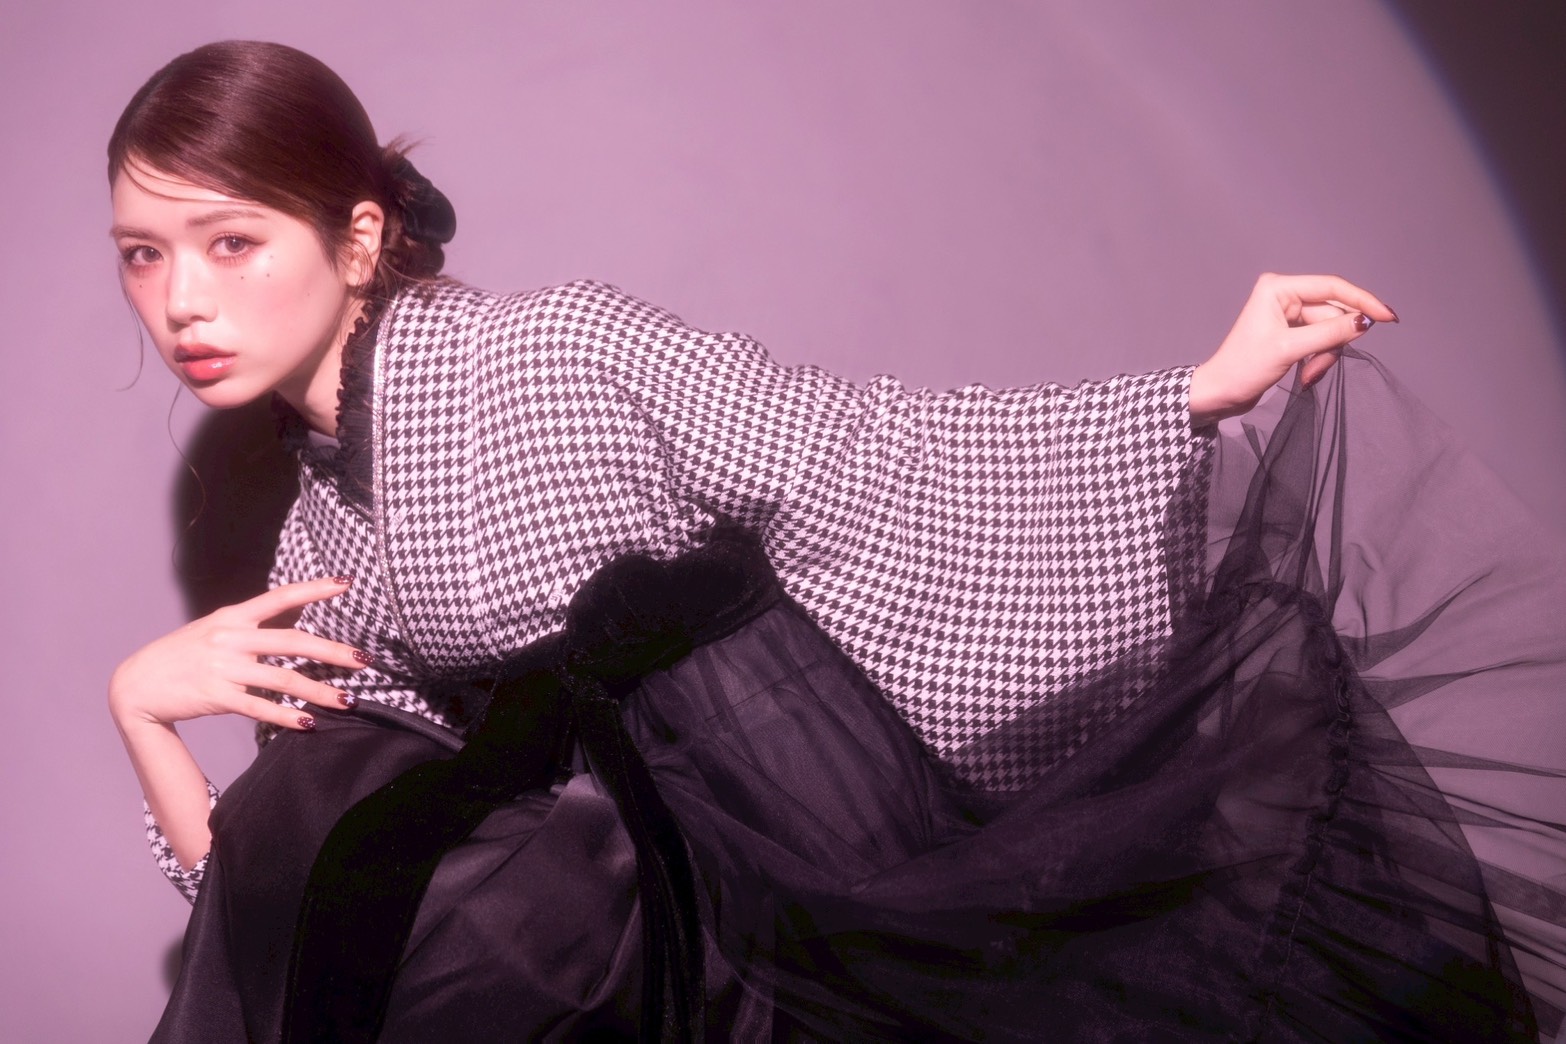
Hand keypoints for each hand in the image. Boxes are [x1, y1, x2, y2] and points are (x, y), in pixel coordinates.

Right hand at [108, 576, 367, 733]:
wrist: (136, 684)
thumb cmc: (181, 656)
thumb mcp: (213, 629)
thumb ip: (249, 626)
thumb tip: (291, 622)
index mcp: (232, 617)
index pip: (280, 597)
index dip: (314, 590)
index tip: (345, 584)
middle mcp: (230, 638)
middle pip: (293, 642)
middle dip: (333, 652)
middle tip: (365, 659)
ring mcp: (223, 668)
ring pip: (283, 680)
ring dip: (320, 691)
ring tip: (349, 700)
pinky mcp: (216, 696)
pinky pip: (260, 707)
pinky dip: (287, 716)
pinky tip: (309, 723)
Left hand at [1189, 273, 1397, 425]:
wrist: (1219, 394)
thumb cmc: (1243, 369)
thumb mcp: (1289, 350)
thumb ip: (1329, 333)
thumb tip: (1365, 321)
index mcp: (1278, 288)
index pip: (1332, 287)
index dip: (1363, 301)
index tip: (1388, 318)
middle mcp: (1284, 295)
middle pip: (1334, 312)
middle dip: (1333, 342)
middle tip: (1318, 367)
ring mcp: (1288, 314)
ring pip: (1330, 330)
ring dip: (1325, 356)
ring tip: (1308, 375)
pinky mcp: (1291, 333)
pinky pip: (1322, 341)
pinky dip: (1319, 360)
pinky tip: (1306, 375)